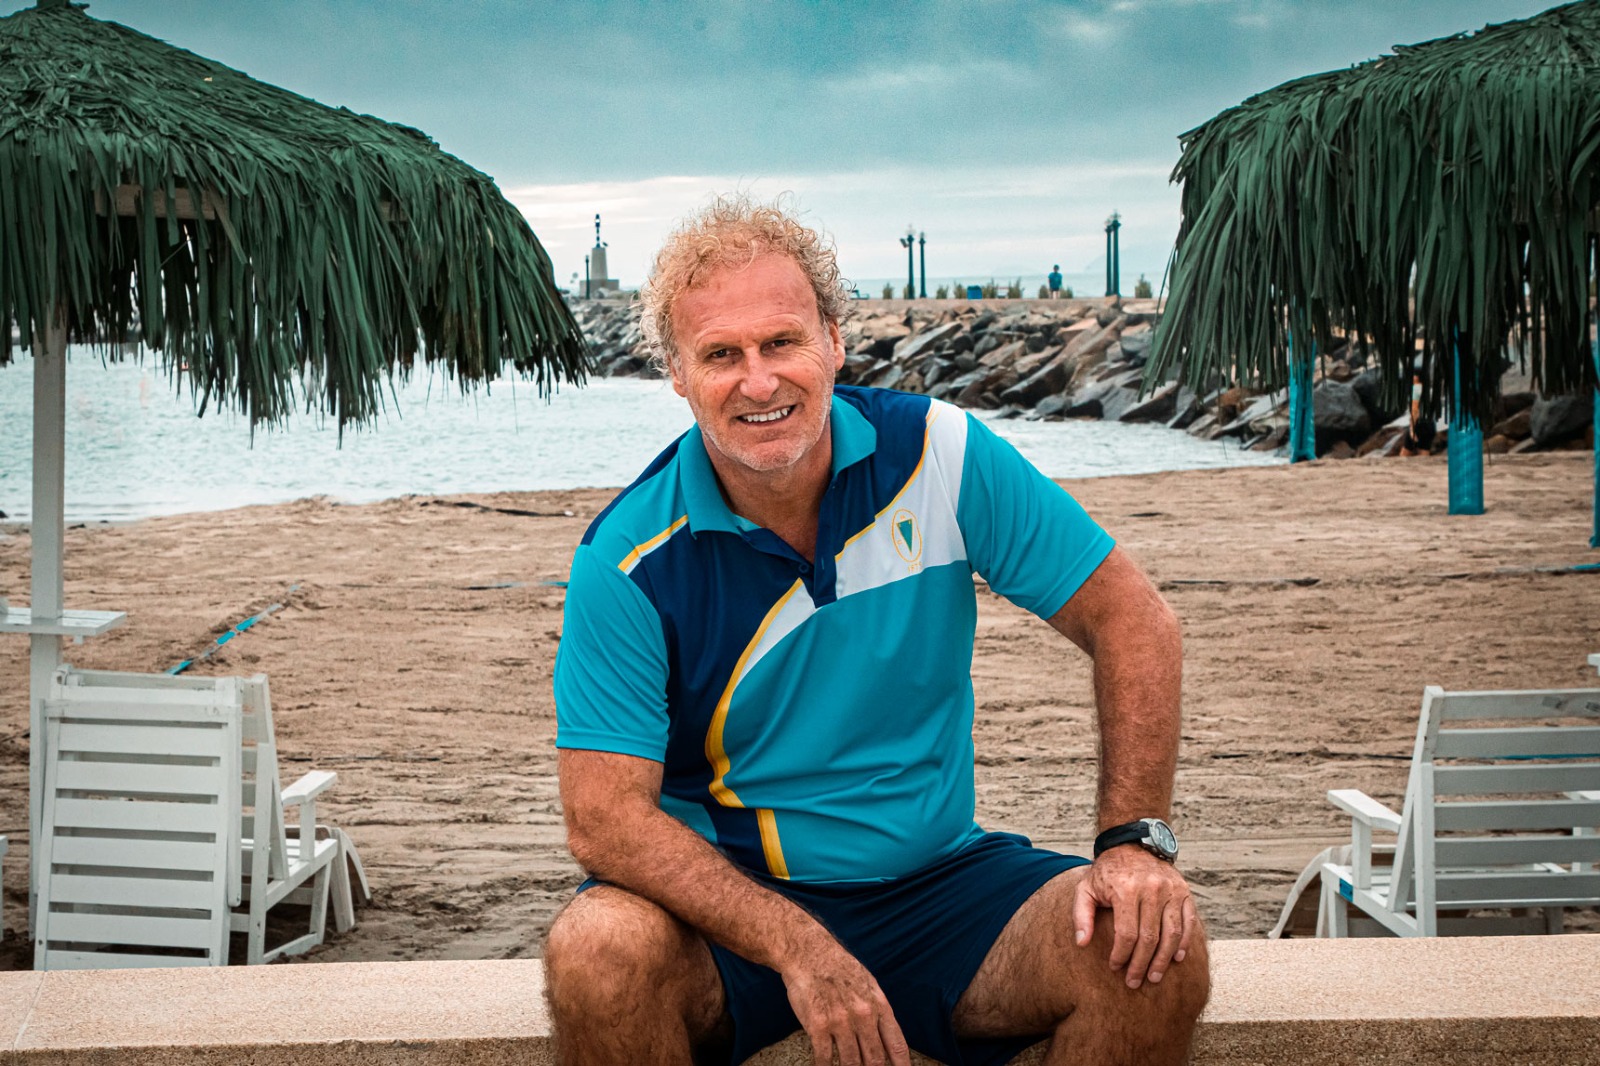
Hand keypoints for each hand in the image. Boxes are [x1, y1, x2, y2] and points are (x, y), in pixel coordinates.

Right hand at [779, 933, 910, 1065]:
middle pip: (875, 1060)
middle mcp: (863, 1015)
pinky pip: (824, 1058)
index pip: (896, 1045)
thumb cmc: (839, 968)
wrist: (809, 952)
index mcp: (879, 1005)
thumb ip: (878, 1012)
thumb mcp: (868, 984)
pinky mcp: (818, 1026)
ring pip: (851, 1063)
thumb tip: (886, 1041)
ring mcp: (840, 1022)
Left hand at [1071, 846, 1197, 989]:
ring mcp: (1171, 890)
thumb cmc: (1106, 872)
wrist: (1133, 844)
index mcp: (1126, 889)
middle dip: (1141, 964)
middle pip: (1149, 938)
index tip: (1115, 968)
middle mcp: (1151, 889)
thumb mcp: (1086, 888)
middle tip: (1135, 982)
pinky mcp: (1184, 891)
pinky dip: (1184, 943)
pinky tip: (1176, 958)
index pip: (1126, 934)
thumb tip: (1082, 943)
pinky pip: (1188, 922)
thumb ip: (1081, 915)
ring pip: (1172, 934)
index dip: (1121, 955)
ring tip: (1154, 977)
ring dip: (1164, 960)